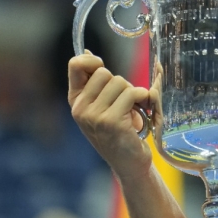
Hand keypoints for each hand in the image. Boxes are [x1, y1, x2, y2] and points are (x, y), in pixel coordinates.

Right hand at [68, 52, 152, 182]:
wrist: (129, 163)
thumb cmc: (120, 132)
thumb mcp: (102, 107)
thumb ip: (96, 84)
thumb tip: (87, 53)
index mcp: (76, 101)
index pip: (75, 65)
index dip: (92, 60)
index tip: (103, 67)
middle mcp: (80, 108)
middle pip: (105, 73)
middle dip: (121, 84)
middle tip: (126, 103)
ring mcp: (94, 116)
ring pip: (120, 82)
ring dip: (134, 94)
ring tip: (133, 112)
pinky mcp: (111, 121)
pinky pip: (132, 94)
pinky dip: (143, 99)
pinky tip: (140, 115)